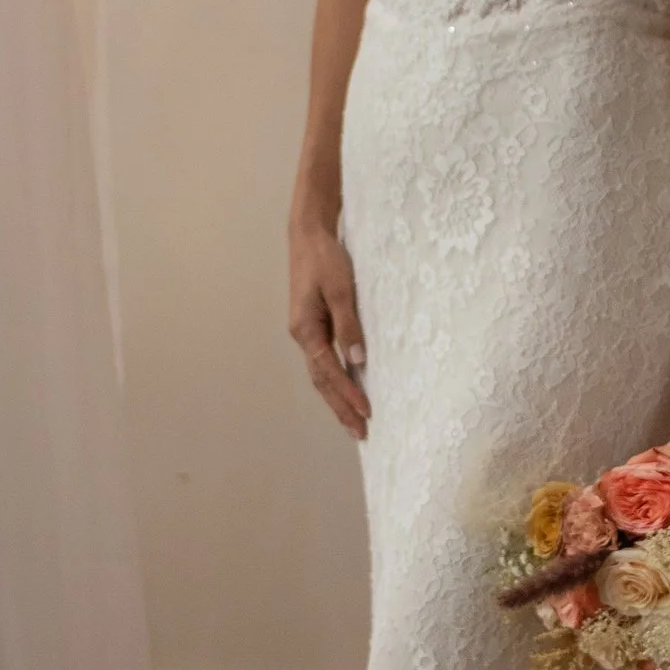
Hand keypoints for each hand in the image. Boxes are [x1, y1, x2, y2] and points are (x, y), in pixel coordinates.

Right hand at [289, 224, 369, 438]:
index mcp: (306, 329)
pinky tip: (347, 392)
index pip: (329, 371)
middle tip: (361, 433)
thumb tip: (358, 359)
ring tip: (354, 424)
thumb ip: (349, 324)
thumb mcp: (342, 288)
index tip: (367, 411)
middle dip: (341, 408)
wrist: (309, 235)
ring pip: (321, 375)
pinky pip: (324, 363)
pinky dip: (336, 382)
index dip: (348, 393)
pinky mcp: (314, 327)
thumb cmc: (325, 258)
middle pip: (322, 381)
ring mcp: (307, 333)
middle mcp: (303, 336)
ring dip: (337, 400)